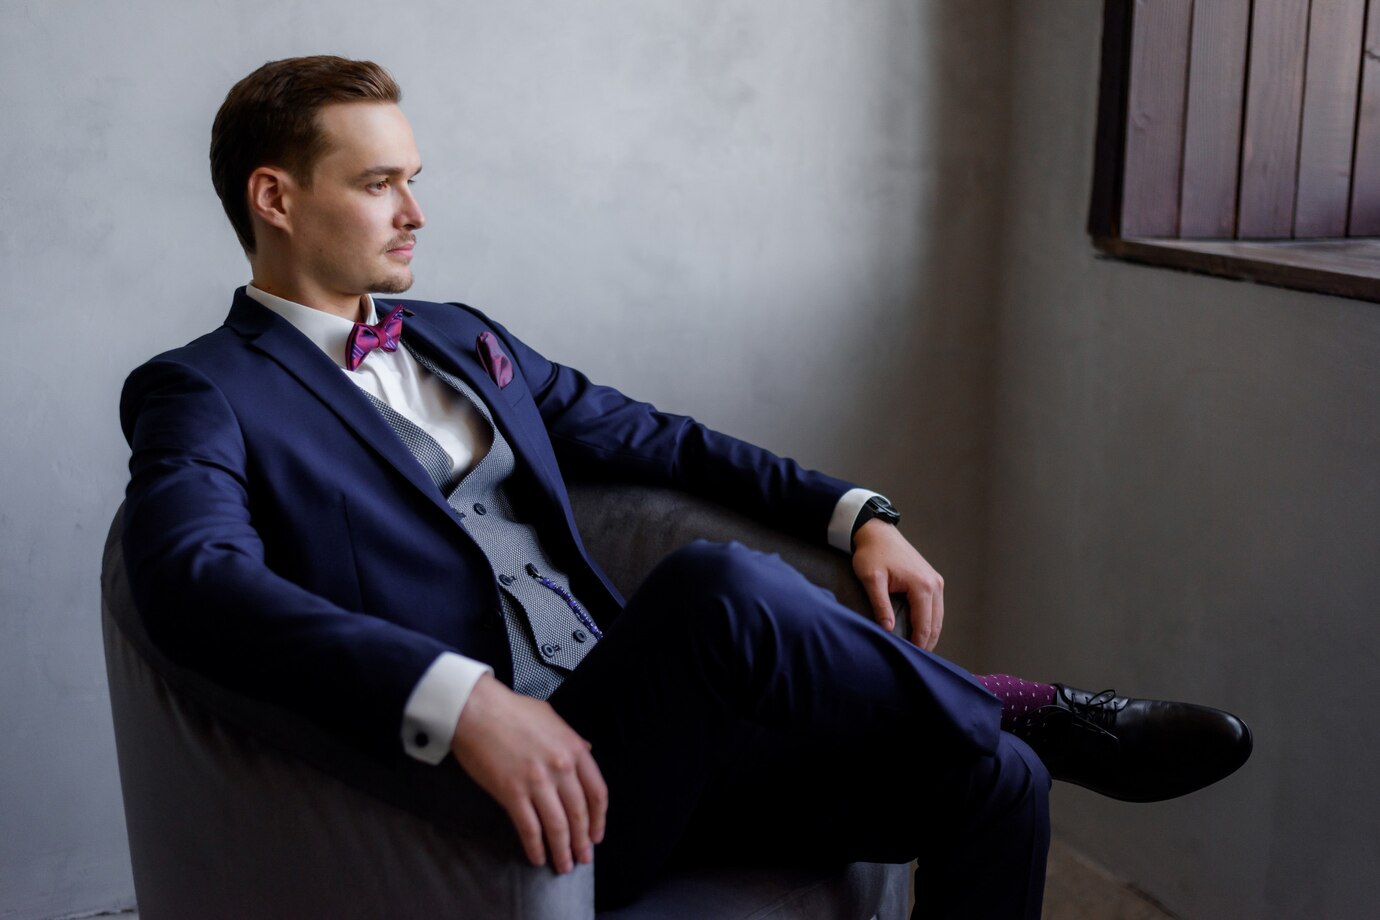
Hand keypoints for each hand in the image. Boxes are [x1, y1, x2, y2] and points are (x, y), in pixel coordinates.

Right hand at [450, 674, 607, 872]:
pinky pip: (529, 828)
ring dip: (562, 850)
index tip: (596, 835)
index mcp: (574, 749)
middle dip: (582, 841)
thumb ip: (572, 740)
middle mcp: (561, 768)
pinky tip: (537, 857)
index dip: (599, 819)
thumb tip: (587, 751)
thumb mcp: (552, 719)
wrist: (477, 709)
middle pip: (579, 814)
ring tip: (564, 865)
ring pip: (557, 826)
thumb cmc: (512, 710)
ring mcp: (537, 782)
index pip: (597, 792)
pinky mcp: (512, 793)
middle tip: (583, 858)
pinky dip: (535, 847)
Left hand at [851, 519, 944, 650]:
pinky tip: (919, 633)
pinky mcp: (932, 580)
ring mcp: (935, 581)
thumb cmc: (871, 554)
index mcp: (922, 586)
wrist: (877, 532)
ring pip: (938, 617)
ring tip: (917, 651)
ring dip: (930, 634)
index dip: (918, 645)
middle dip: (927, 643)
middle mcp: (934, 584)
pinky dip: (930, 622)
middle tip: (914, 661)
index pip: (924, 625)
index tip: (910, 660)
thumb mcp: (871, 579)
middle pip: (935, 624)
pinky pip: (935, 608)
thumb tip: (887, 630)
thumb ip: (880, 605)